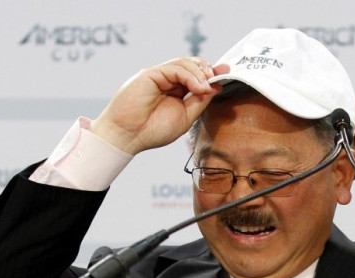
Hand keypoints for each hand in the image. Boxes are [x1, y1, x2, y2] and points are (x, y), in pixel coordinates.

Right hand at [90, 58, 229, 154]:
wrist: (127, 136)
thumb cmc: (152, 131)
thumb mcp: (185, 117)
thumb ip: (199, 102)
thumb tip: (216, 87)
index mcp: (175, 91)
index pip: (196, 76)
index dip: (211, 73)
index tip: (226, 72)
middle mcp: (167, 81)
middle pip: (192, 65)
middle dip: (208, 69)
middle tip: (220, 76)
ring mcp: (159, 76)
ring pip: (185, 63)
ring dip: (200, 73)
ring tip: (207, 87)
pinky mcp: (151, 74)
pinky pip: (175, 68)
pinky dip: (190, 76)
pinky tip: (198, 87)